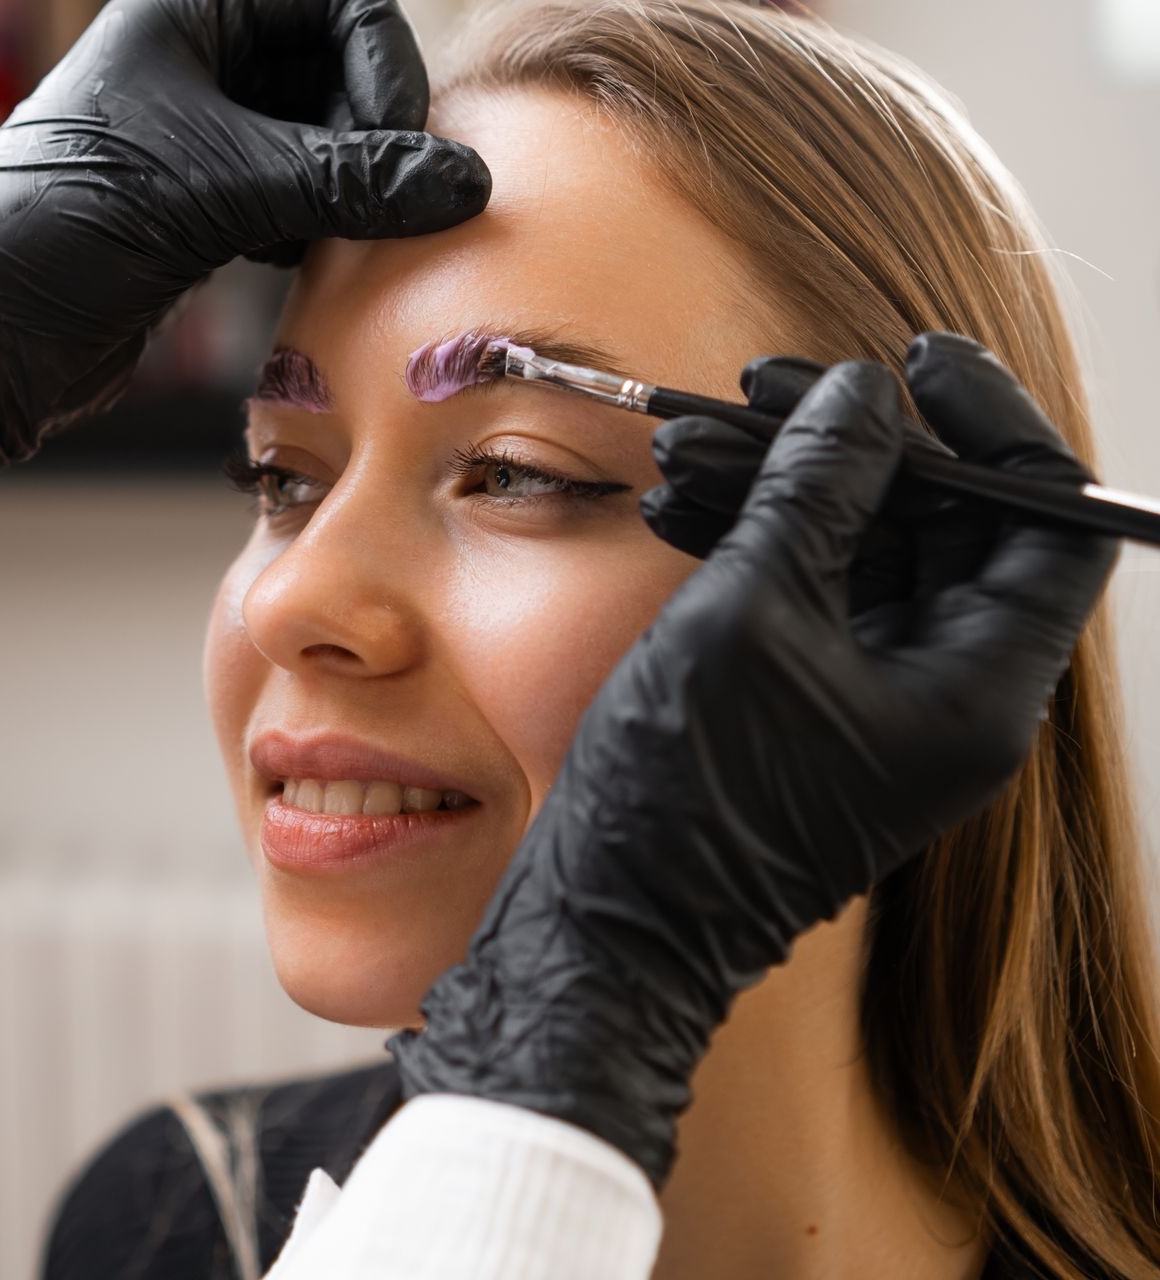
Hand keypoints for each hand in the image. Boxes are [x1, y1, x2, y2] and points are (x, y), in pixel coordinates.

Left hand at [0, 0, 491, 549]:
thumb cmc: (61, 230)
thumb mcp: (215, 188)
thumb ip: (346, 179)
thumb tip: (464, 183)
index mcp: (188, 6)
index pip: (338, 0)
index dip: (383, 68)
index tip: (401, 150)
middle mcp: (197, 56)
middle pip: (338, 66)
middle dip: (374, 131)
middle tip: (393, 200)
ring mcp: (200, 132)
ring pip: (322, 136)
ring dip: (353, 184)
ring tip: (356, 234)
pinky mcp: (201, 203)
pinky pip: (296, 192)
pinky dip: (320, 222)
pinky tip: (309, 261)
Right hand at [390, 333, 1116, 1184]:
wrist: (601, 925)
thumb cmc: (683, 798)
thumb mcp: (750, 614)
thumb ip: (815, 491)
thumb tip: (859, 398)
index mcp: (979, 691)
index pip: (1048, 522)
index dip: (991, 426)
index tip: (911, 364)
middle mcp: (945, 698)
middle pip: (945, 527)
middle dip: (853, 448)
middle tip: (764, 388)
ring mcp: (873, 706)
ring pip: (862, 554)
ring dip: (784, 487)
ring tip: (691, 444)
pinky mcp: (805, 709)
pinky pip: (807, 597)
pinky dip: (753, 541)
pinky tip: (679, 503)